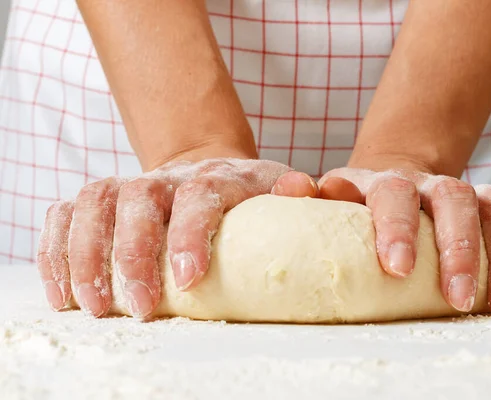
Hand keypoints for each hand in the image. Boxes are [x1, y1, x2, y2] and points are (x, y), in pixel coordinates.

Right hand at [37, 158, 316, 318]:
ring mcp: (132, 184)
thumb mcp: (277, 191)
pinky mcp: (104, 198)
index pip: (199, 195)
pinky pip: (66, 212)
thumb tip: (307, 190)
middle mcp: (169, 177)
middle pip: (138, 198)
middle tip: (141, 308)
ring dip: (85, 255)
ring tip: (95, 307)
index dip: (190, 234)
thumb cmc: (248, 196)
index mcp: (217, 177)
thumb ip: (293, 193)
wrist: (212, 170)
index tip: (187, 279)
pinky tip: (62, 290)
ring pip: (94, 202)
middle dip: (132, 255)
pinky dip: (55, 249)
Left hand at [318, 166, 490, 317]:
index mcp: (385, 182)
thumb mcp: (333, 202)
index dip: (397, 227)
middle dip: (460, 248)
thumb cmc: (360, 206)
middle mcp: (431, 183)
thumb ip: (311, 199)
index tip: (397, 270)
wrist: (397, 183)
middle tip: (459, 299)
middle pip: (455, 197)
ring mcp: (469, 193)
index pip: (393, 193)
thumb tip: (291, 189)